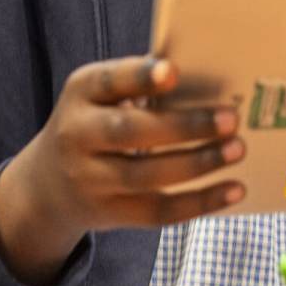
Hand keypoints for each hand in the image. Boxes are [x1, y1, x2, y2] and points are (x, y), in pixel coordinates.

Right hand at [0, 56, 245, 285]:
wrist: (48, 184)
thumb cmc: (95, 123)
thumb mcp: (100, 95)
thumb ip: (139, 83)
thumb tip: (206, 78)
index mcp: (79, 93)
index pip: (108, 81)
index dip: (140, 77)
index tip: (173, 72)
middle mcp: (77, 135)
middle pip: (129, 131)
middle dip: (184, 126)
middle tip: (230, 119)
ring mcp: (90, 179)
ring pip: (146, 175)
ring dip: (198, 164)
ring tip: (236, 149)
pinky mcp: (109, 213)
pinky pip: (158, 212)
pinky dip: (200, 203)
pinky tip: (234, 190)